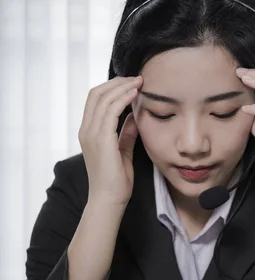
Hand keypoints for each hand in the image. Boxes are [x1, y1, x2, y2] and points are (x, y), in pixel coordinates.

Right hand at [78, 76, 142, 205]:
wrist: (109, 199)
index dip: (113, 87)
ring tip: (139, 82)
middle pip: (96, 93)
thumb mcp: (123, 151)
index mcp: (89, 132)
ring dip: (122, 87)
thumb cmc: (117, 180)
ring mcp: (91, 134)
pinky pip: (110, 111)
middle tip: (138, 78)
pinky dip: (123, 99)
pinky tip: (135, 94)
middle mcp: (86, 130)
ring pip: (103, 98)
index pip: (96, 100)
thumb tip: (134, 116)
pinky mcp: (100, 139)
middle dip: (118, 82)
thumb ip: (126, 133)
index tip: (133, 83)